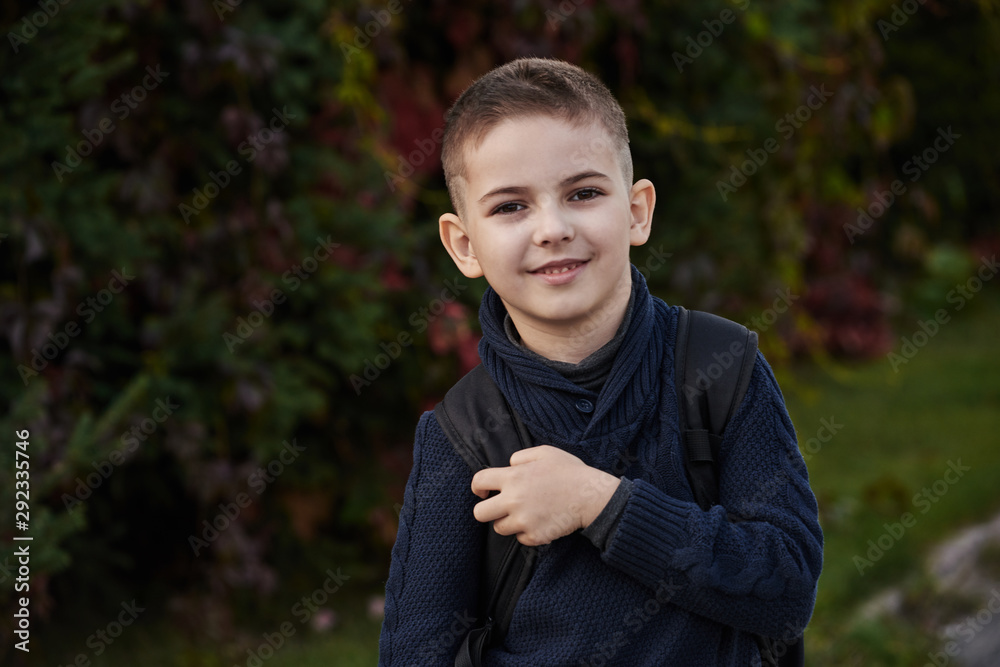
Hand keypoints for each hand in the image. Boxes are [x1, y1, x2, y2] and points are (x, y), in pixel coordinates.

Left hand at [470, 445, 619, 545]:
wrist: (590, 496)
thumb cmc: (570, 472)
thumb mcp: (545, 453)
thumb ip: (521, 457)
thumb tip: (509, 465)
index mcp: (513, 477)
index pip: (479, 481)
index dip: (478, 487)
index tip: (483, 492)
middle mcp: (513, 500)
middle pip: (479, 513)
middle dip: (486, 510)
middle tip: (499, 508)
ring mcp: (523, 520)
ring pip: (499, 528)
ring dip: (508, 522)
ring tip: (526, 514)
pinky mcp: (535, 536)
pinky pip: (520, 539)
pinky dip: (527, 533)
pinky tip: (540, 522)